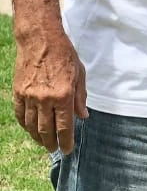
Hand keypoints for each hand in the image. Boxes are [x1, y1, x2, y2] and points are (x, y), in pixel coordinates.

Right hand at [13, 33, 88, 154]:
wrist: (40, 40)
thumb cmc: (64, 54)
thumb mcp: (80, 74)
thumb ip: (81, 98)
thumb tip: (83, 116)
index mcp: (64, 95)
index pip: (64, 127)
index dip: (66, 141)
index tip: (68, 150)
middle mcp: (45, 99)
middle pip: (46, 130)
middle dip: (51, 143)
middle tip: (55, 149)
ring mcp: (29, 97)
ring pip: (31, 126)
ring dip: (37, 137)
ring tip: (43, 143)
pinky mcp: (18, 93)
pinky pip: (20, 115)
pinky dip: (25, 125)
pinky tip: (30, 129)